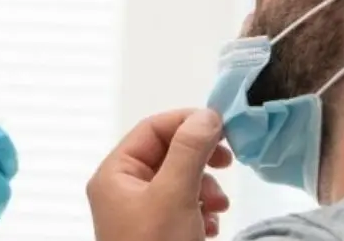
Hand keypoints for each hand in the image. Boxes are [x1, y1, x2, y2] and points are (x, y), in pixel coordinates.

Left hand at [87, 109, 232, 240]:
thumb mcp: (174, 194)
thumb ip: (190, 150)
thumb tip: (206, 114)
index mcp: (115, 174)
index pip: (152, 129)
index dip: (187, 122)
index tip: (223, 127)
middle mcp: (123, 190)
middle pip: (168, 154)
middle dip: (200, 159)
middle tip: (228, 163)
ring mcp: (140, 213)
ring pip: (179, 181)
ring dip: (205, 188)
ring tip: (218, 207)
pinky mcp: (157, 234)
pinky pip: (183, 207)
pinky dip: (201, 211)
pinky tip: (210, 226)